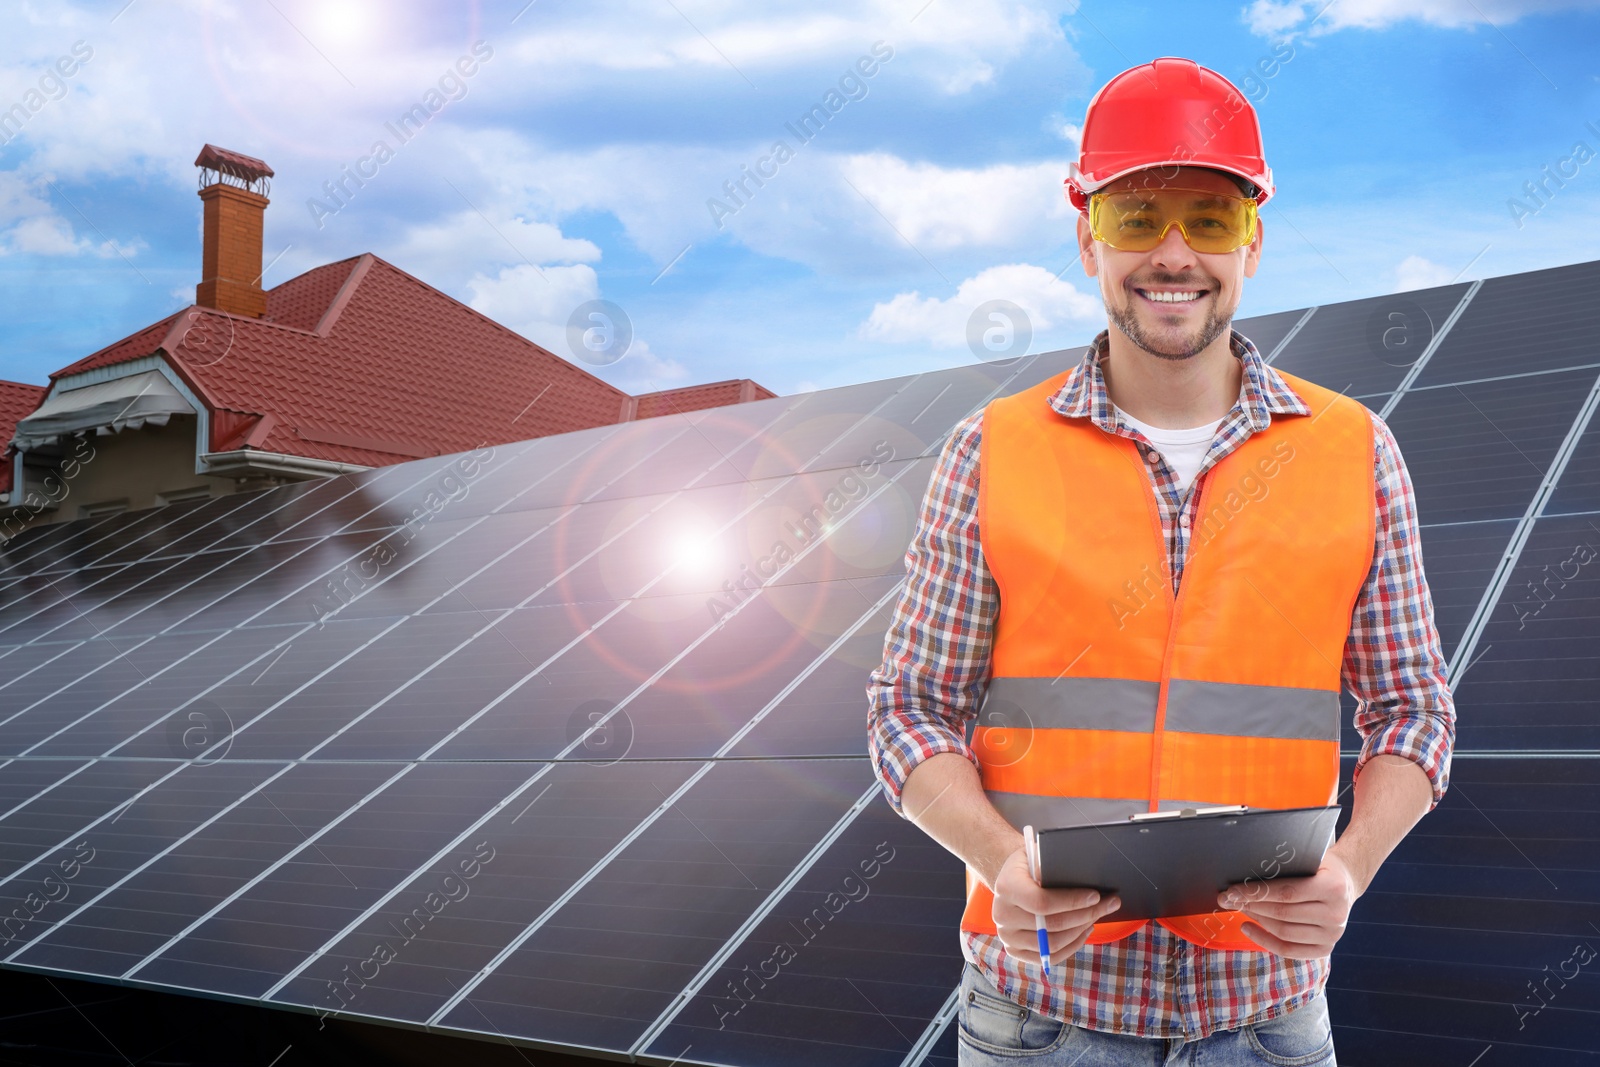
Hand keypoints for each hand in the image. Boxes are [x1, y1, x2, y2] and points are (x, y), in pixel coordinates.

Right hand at [991, 845, 1122, 965]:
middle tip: (1109, 904)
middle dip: (1086, 915)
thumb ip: (1053, 865)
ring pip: (1052, 944)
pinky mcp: (1015, 951)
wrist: (1010, 881)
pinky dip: (1072, 945)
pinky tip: (1084, 930)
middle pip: (1051, 925)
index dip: (1072, 902)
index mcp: (1006, 887)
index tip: (1096, 896)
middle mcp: (1002, 915)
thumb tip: (1084, 876)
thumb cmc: (1030, 865)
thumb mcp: (1037, 854)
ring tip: (1097, 916)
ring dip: (1081, 931)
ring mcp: (1008, 937)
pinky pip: (1050, 957)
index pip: (1041, 902)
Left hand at [1218, 850, 1360, 958]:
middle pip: (1283, 914)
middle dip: (1251, 905)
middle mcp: (1336, 915)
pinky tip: (1248, 927)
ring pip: (1284, 932)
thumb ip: (1284, 868)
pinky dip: (1264, 940)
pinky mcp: (1325, 949)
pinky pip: (1289, 950)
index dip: (1256, 892)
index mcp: (1333, 888)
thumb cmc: (1320, 867)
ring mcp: (1333, 935)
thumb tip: (1244, 878)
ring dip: (1256, 920)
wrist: (1346, 884)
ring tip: (1239, 908)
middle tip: (1228, 899)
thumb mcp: (1308, 859)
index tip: (1232, 891)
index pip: (1286, 893)